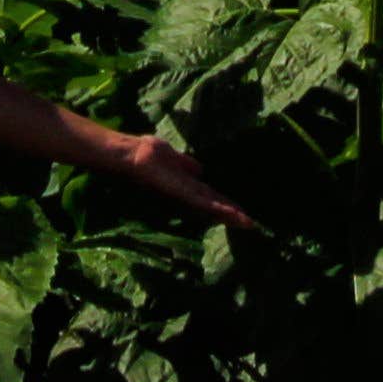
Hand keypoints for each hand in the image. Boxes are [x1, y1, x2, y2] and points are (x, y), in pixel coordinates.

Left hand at [101, 130, 255, 233]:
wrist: (129, 155)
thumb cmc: (147, 156)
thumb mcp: (172, 158)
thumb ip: (186, 164)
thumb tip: (201, 170)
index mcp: (186, 185)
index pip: (211, 197)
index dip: (227, 205)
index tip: (245, 213)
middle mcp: (186, 193)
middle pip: (213, 204)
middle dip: (232, 214)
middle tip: (253, 226)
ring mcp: (182, 194)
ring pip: (210, 205)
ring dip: (229, 214)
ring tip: (247, 222)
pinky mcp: (178, 192)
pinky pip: (200, 201)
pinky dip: (216, 208)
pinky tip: (228, 213)